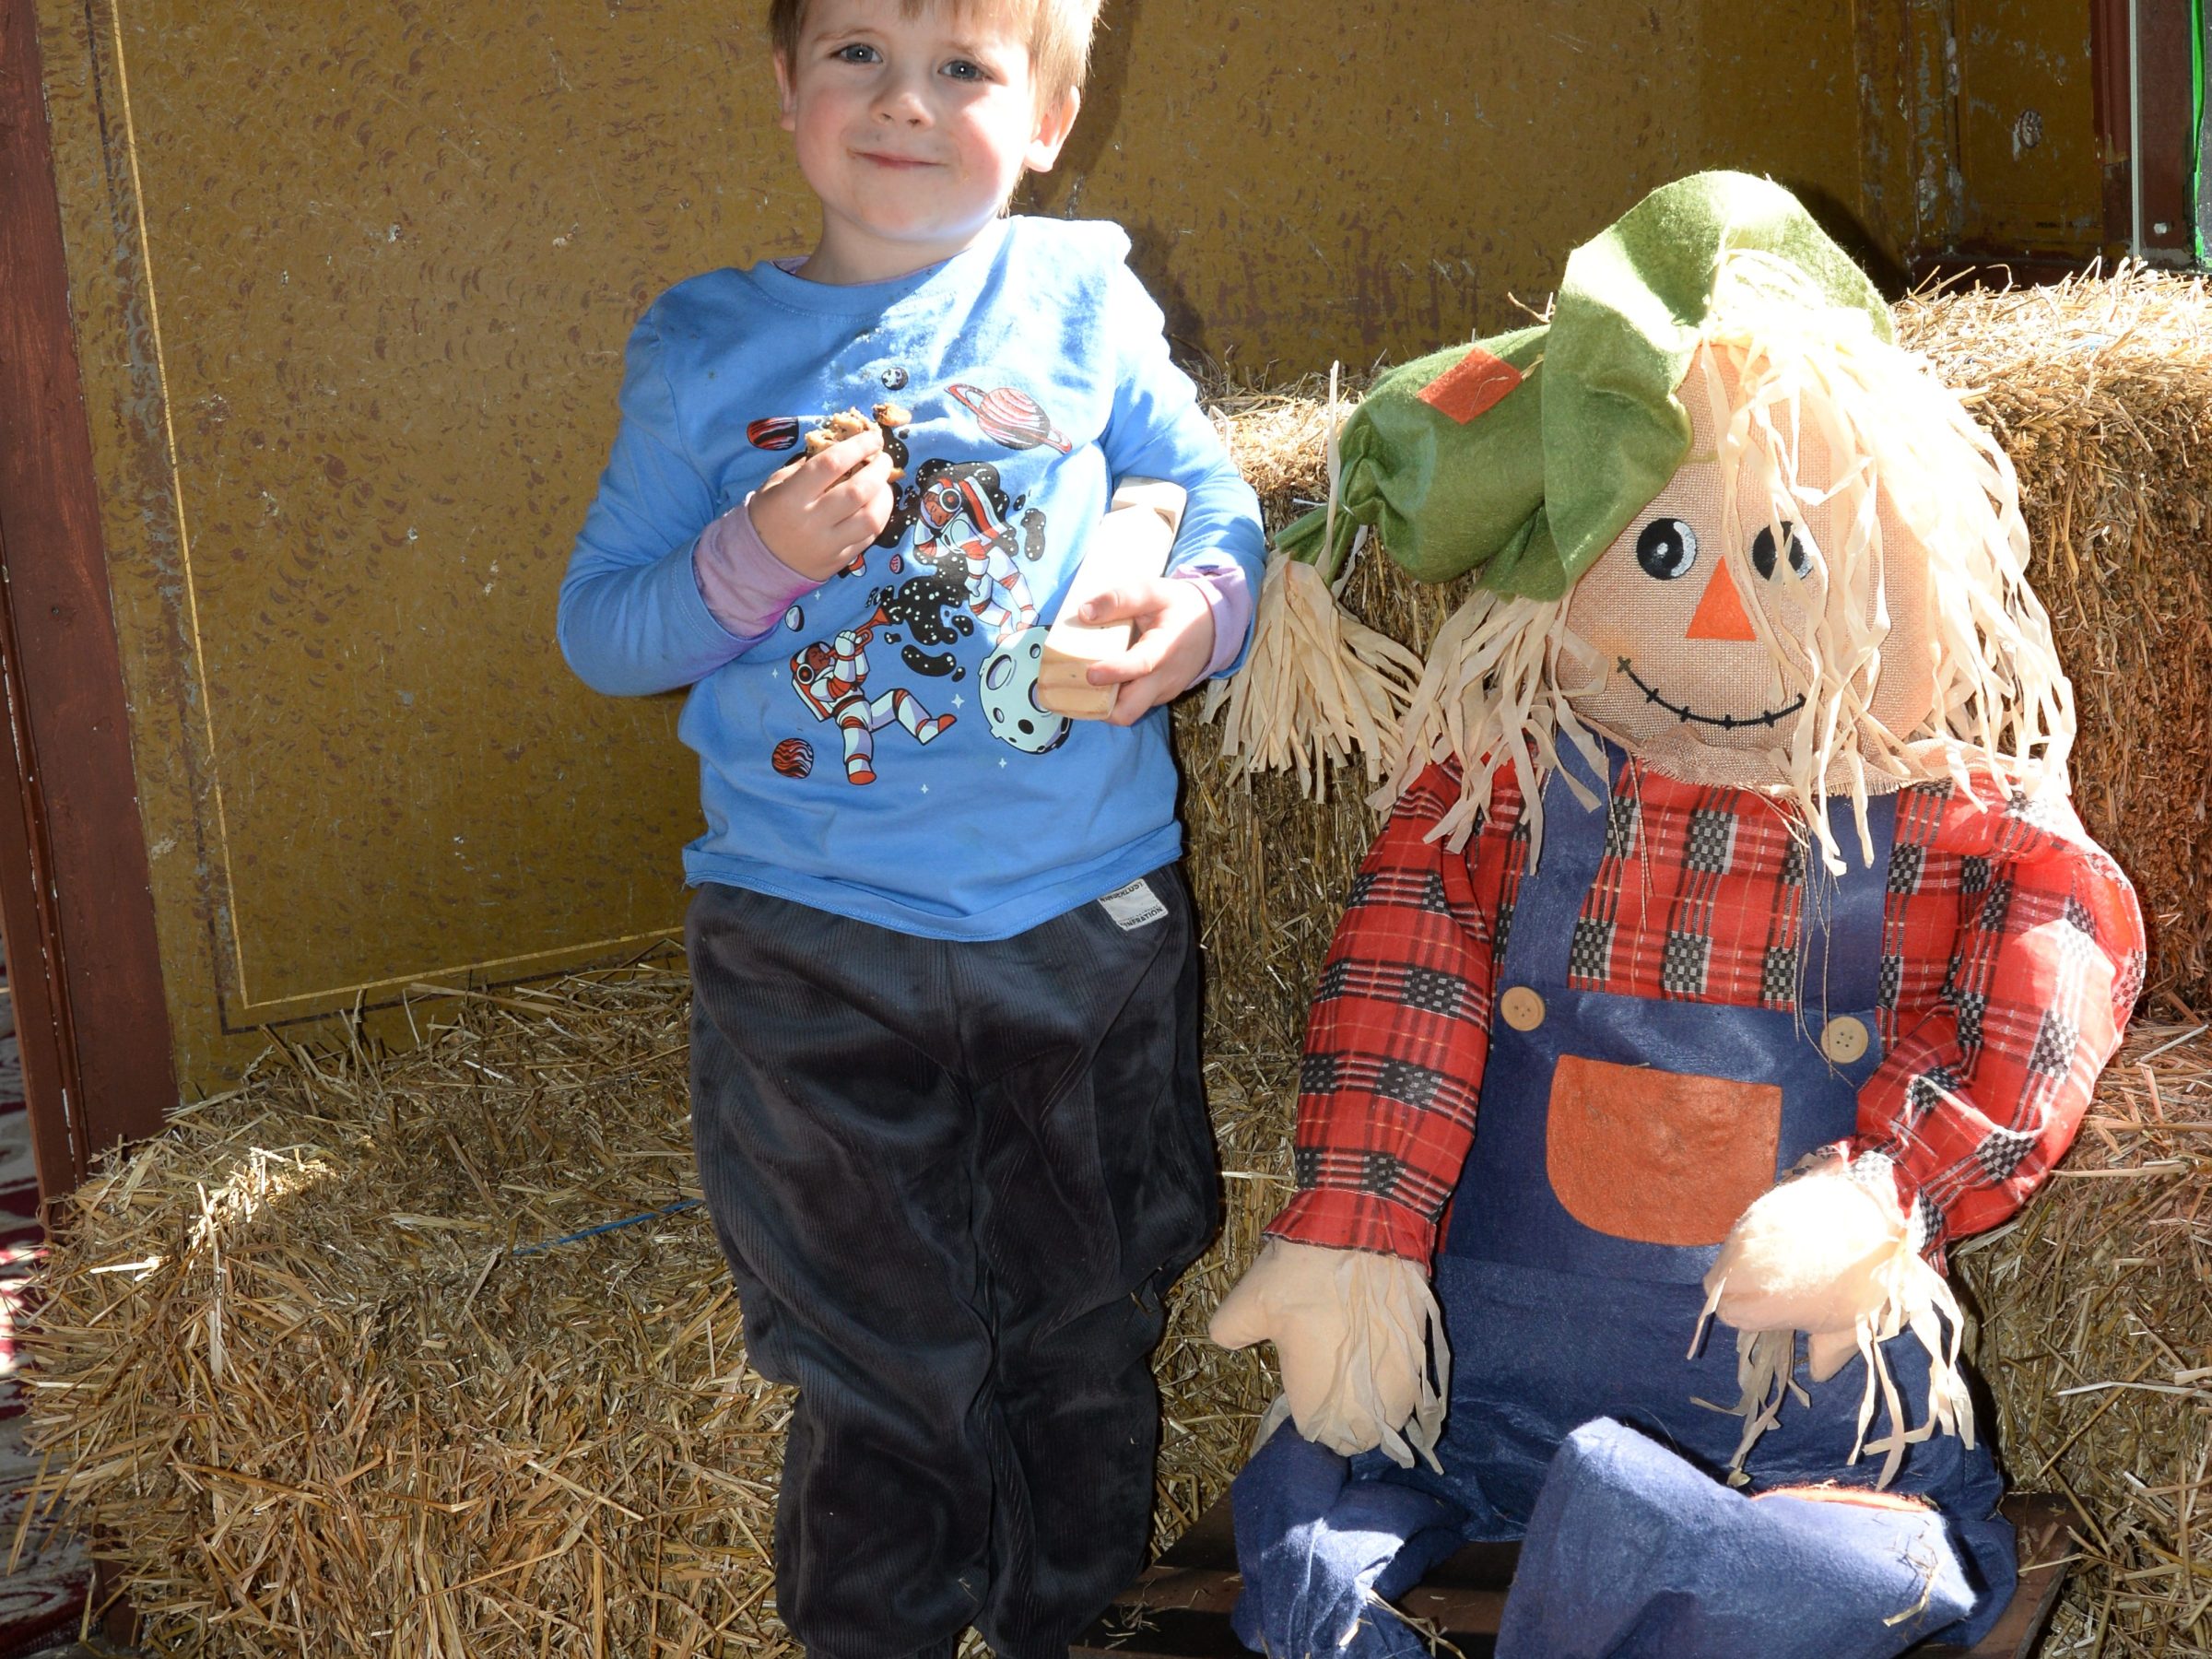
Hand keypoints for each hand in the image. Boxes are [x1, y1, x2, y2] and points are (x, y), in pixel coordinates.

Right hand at [746, 426, 894, 581]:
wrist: (760, 559)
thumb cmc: (769, 512)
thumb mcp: (779, 482)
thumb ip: (810, 465)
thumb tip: (848, 446)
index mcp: (790, 497)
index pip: (832, 464)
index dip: (858, 447)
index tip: (873, 438)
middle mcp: (811, 522)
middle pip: (857, 492)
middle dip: (878, 470)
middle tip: (884, 459)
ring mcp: (827, 545)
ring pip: (870, 518)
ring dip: (884, 496)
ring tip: (883, 483)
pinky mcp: (839, 561)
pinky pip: (869, 537)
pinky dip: (878, 517)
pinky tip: (877, 505)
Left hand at [1074, 576, 1216, 725]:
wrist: (1212, 626)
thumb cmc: (1178, 606)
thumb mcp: (1153, 590)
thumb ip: (1120, 599)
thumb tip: (1084, 613)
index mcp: (1165, 646)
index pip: (1141, 665)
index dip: (1115, 672)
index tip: (1090, 674)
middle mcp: (1165, 678)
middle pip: (1130, 710)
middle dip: (1098, 705)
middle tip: (1073, 685)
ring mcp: (1162, 692)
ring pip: (1128, 712)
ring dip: (1102, 704)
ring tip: (1081, 683)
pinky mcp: (1158, 697)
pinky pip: (1132, 706)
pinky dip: (1113, 699)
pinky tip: (1101, 680)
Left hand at [1210, 1238, 1444, 1467]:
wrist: (1364, 1229)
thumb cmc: (1303, 1272)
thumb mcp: (1249, 1300)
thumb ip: (1230, 1331)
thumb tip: (1225, 1341)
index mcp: (1321, 1397)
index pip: (1319, 1434)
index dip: (1309, 1414)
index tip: (1303, 1387)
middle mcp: (1366, 1401)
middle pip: (1359, 1434)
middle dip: (1344, 1417)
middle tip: (1329, 1380)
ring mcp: (1400, 1378)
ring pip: (1390, 1413)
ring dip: (1374, 1402)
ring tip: (1356, 1369)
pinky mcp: (1422, 1351)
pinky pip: (1410, 1384)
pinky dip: (1394, 1376)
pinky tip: (1378, 1351)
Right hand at [1704, 1166, 1911, 1381]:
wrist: (1879, 1212)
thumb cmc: (1862, 1280)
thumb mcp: (1850, 1327)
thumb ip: (1826, 1354)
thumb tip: (1818, 1372)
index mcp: (1754, 1303)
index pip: (1725, 1312)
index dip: (1748, 1315)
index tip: (1774, 1312)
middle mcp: (1738, 1266)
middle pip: (1717, 1282)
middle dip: (1739, 1287)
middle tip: (1774, 1289)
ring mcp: (1745, 1230)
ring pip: (1728, 1253)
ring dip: (1745, 1262)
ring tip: (1782, 1263)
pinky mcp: (1759, 1204)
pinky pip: (1744, 1228)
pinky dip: (1757, 1238)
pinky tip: (1787, 1239)